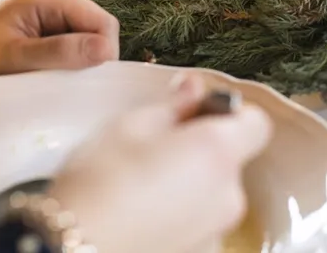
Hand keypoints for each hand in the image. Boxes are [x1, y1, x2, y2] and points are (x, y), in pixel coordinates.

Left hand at [0, 0, 118, 79]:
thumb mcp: (18, 57)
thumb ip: (60, 52)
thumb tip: (105, 51)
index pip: (102, 22)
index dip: (104, 52)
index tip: (88, 81)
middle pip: (99, 27)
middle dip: (91, 56)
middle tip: (69, 81)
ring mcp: (58, 5)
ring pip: (90, 34)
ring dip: (80, 58)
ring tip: (57, 75)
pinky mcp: (55, 17)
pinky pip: (77, 37)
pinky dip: (71, 56)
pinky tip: (53, 68)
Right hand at [49, 74, 271, 252]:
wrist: (72, 247)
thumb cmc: (97, 186)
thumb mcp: (130, 126)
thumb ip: (174, 105)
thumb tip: (193, 89)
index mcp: (217, 153)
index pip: (255, 122)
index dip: (228, 114)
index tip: (197, 112)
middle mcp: (228, 195)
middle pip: (229, 161)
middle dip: (201, 150)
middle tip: (156, 146)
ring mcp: (215, 231)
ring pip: (211, 194)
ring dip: (189, 184)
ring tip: (142, 185)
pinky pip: (197, 223)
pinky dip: (179, 215)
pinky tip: (142, 213)